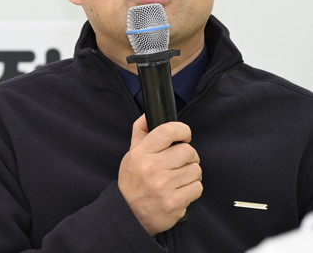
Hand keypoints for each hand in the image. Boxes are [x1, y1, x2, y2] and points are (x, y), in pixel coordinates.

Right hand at [117, 115, 202, 235]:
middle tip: (182, 162)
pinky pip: (198, 188)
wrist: (129, 214)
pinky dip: (193, 189)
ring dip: (192, 174)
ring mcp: (163, 186)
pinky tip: (181, 191)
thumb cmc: (133, 182)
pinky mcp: (174, 202)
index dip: (183, 130)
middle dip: (190, 156)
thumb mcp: (131, 155)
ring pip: (196, 170)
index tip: (184, 136)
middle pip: (188, 151)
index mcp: (141, 154)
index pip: (168, 131)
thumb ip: (140, 133)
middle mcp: (151, 168)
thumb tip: (148, 114)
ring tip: (180, 178)